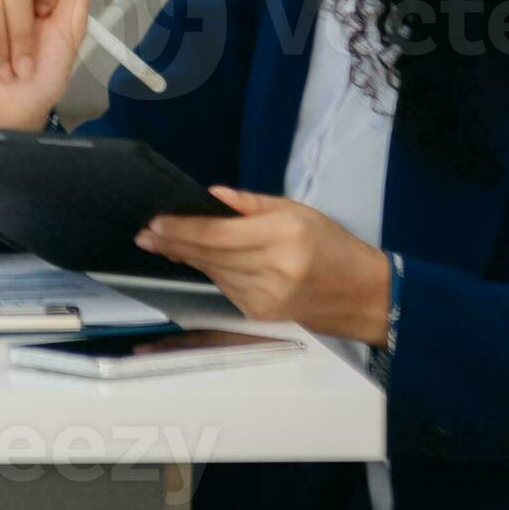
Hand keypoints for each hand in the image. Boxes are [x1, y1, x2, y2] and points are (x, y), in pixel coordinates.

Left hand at [135, 187, 392, 345]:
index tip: (154, 223)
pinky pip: (224, 287)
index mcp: (282, 235)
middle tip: (145, 233)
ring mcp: (265, 296)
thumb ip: (251, 204)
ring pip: (212, 272)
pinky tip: (198, 260)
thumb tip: (211, 195)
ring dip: (187, 258)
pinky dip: (210, 272)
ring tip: (164, 243)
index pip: (217, 233)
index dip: (182, 229)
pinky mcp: (260, 313)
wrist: (363, 295)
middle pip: (208, 255)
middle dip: (173, 244)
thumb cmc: (332, 245)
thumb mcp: (298, 210)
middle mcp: (273, 268)